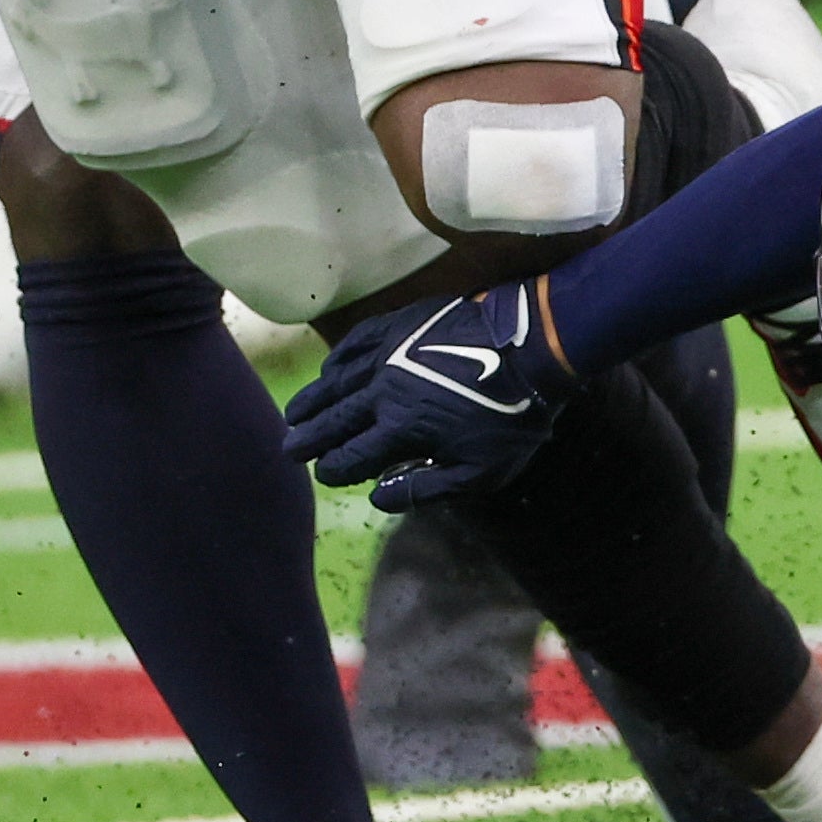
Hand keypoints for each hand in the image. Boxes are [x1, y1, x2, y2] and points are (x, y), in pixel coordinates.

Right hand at [279, 277, 579, 507]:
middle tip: (287, 449)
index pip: (351, 457)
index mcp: (400, 430)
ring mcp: (389, 353)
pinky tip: (329, 369)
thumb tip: (377, 496)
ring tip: (293, 413)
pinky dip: (338, 359)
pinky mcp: (400, 325)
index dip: (333, 470)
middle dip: (308, 437)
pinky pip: (357, 343)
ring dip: (313, 400)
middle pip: (334, 419)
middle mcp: (383, 391)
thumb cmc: (511, 416)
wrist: (533, 345)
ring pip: (337, 381)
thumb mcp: (479, 473)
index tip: (322, 475)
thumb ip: (424, 490)